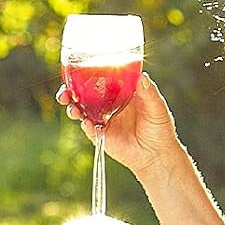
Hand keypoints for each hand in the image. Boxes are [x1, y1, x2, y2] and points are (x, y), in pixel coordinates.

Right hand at [56, 71, 184, 182]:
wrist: (157, 155)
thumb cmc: (160, 128)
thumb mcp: (157, 107)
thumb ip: (149, 92)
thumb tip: (141, 77)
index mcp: (120, 93)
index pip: (100, 79)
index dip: (86, 74)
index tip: (77, 70)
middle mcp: (109, 105)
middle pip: (84, 95)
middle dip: (70, 92)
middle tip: (65, 92)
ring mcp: (104, 121)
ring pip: (82, 112)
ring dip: (73, 109)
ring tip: (72, 109)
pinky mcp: (102, 137)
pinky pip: (90, 130)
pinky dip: (86, 126)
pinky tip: (86, 123)